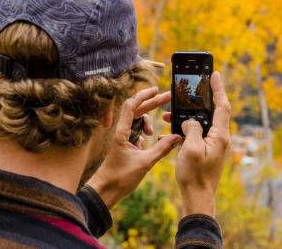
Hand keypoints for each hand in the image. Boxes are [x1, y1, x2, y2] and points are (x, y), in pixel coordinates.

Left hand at [86, 86, 181, 207]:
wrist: (105, 191)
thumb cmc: (120, 177)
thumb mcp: (145, 162)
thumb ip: (162, 148)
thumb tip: (176, 137)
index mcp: (122, 132)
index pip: (131, 106)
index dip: (144, 95)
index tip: (156, 90)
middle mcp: (121, 132)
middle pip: (137, 110)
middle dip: (152, 103)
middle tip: (167, 97)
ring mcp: (123, 138)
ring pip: (138, 122)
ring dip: (148, 123)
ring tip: (154, 134)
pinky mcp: (125, 145)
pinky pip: (137, 133)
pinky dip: (145, 133)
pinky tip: (149, 143)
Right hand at [172, 72, 230, 216]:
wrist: (198, 198)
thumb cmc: (195, 176)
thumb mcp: (190, 149)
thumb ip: (192, 129)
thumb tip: (190, 122)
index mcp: (220, 136)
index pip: (222, 106)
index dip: (218, 89)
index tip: (214, 74)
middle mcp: (220, 138)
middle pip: (213, 111)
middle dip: (201, 99)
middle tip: (192, 86)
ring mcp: (215, 144)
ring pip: (203, 122)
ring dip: (188, 116)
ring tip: (170, 113)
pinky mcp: (208, 150)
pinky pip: (198, 132)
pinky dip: (187, 127)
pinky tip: (173, 129)